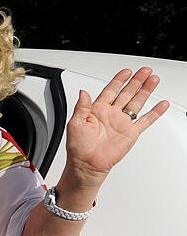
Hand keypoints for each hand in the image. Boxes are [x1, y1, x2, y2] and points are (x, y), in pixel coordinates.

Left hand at [64, 67, 169, 186]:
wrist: (86, 164)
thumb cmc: (78, 147)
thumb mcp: (74, 123)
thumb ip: (81, 106)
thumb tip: (83, 92)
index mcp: (97, 110)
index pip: (110, 90)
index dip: (118, 80)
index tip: (126, 71)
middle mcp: (111, 115)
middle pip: (126, 93)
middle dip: (136, 81)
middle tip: (145, 71)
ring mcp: (122, 123)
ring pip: (137, 102)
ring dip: (145, 91)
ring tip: (153, 79)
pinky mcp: (130, 133)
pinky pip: (145, 121)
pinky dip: (155, 112)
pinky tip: (162, 104)